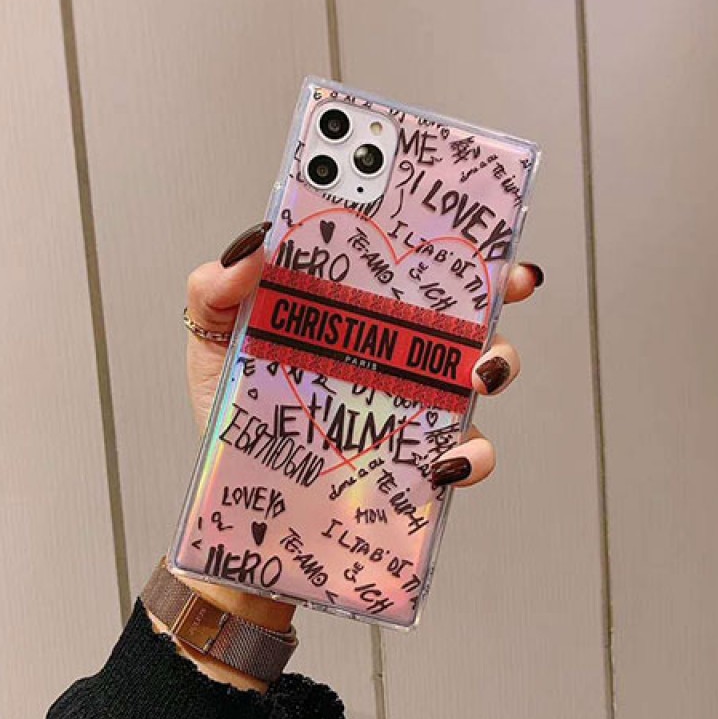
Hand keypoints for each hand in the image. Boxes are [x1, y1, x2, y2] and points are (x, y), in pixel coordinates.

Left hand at [176, 221, 542, 689]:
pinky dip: (470, 458)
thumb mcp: (212, 338)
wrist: (238, 494)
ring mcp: (410, 406)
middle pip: (462, 311)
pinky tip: (444, 462)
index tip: (478, 224)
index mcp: (354, 312)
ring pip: (478, 376)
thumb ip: (217, 288)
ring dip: (497, 366)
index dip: (450, 240)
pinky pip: (461, 456)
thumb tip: (257, 243)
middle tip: (505, 285)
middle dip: (498, 292)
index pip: (407, 265)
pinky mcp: (413, 460)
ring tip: (477, 373)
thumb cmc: (229, 407)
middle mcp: (393, 352)